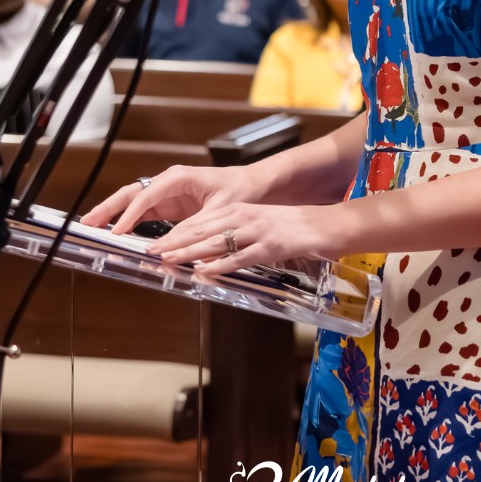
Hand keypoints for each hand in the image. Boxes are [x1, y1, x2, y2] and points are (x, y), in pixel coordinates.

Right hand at [81, 163, 252, 234]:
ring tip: (94, 227)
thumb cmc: (241, 191)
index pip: (146, 196)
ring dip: (114, 215)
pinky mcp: (171, 206)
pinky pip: (145, 214)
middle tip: (88, 222)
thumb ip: (194, 228)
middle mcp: (169, 183)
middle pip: (132, 194)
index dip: (129, 215)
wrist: (255, 186)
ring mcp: (168, 194)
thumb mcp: (219, 212)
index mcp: (179, 178)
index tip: (116, 231)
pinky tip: (117, 233)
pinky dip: (130, 222)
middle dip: (109, 208)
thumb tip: (171, 247)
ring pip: (134, 204)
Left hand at [153, 200, 346, 272]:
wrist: (329, 223)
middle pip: (203, 229)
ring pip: (216, 242)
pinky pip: (240, 257)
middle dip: (174, 241)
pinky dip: (220, 265)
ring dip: (189, 253)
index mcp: (241, 210)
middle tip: (152, 252)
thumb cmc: (296, 227)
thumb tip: (213, 253)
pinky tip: (204, 272)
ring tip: (168, 260)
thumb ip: (239, 235)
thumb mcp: (263, 224)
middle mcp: (245, 217)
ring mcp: (257, 231)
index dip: (177, 232)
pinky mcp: (270, 246)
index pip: (202, 221)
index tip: (157, 242)